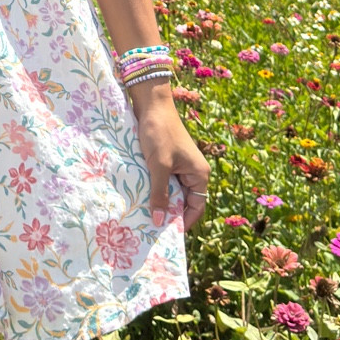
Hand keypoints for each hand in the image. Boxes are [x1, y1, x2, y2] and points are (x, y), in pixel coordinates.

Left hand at [128, 83, 211, 231]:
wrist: (151, 104)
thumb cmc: (159, 132)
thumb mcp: (159, 165)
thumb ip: (159, 193)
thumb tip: (160, 221)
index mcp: (199, 174)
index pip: (196, 207)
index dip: (183, 222)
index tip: (167, 235)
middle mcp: (193, 172)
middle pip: (184, 201)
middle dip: (169, 213)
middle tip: (151, 229)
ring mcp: (179, 166)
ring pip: (172, 191)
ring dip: (160, 201)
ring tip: (144, 216)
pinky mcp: (167, 161)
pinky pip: (163, 181)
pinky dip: (154, 189)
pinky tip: (141, 197)